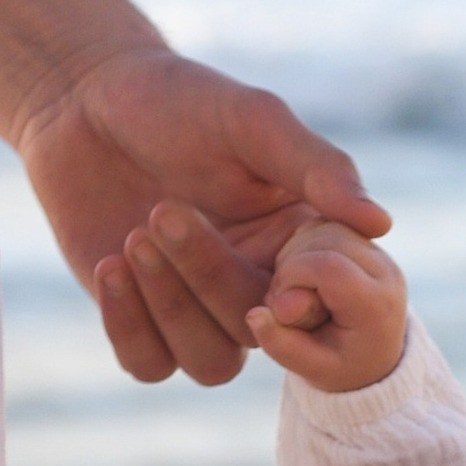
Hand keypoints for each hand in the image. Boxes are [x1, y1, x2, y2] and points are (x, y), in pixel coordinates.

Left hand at [15, 40, 389, 385]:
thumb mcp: (253, 120)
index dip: (303, 298)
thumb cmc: (176, 100)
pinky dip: (129, 326)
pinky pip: (150, 365)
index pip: (324, 301)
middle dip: (208, 276)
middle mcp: (255, 285)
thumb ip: (317, 167)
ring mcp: (198, 310)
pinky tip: (110, 264)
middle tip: (163, 209)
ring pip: (210, 362)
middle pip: (259, 331)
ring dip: (171, 306)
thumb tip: (381, 223)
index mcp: (296, 244)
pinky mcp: (141, 323)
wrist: (83, 99)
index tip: (271, 267)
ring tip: (134, 235)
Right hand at [245, 217, 409, 393]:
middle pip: (323, 240)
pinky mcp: (363, 237)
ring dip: (295, 253)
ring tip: (294, 291)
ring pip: (323, 226)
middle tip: (284, 302)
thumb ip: (282, 346)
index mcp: (377, 304)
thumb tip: (255, 315)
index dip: (292, 277)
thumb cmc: (341, 366)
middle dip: (292, 266)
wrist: (374, 355)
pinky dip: (303, 243)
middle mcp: (383, 270)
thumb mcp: (312, 370)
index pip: (327, 267)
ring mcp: (376, 250)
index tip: (281, 306)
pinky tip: (301, 272)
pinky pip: (323, 223)